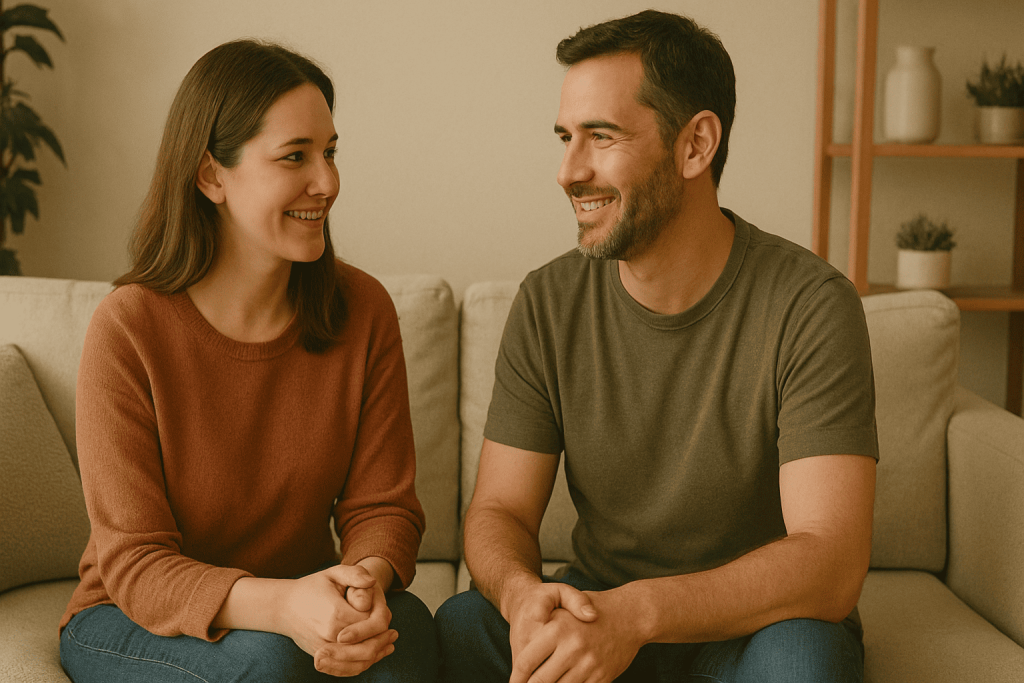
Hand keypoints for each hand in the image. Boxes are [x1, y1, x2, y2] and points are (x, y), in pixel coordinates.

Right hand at [313, 567, 394, 676]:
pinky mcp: (319, 658)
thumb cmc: (312, 587)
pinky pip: (344, 669)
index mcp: (336, 614)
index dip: (381, 622)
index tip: (387, 616)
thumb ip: (355, 574)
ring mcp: (323, 650)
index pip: (370, 625)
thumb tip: (373, 582)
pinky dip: (361, 665)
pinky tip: (373, 657)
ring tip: (388, 646)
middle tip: (394, 635)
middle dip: (383, 642)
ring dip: (376, 655)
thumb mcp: (333, 573)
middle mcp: (329, 636)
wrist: (284, 606)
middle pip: (366, 648)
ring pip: (357, 662)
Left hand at [510, 589, 641, 682]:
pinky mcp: (602, 676)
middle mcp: (572, 648)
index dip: (515, 678)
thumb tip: (520, 659)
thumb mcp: (564, 609)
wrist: (630, 615)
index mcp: (557, 629)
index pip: (526, 661)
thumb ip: (542, 629)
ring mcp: (589, 664)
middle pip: (540, 681)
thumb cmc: (591, 610)